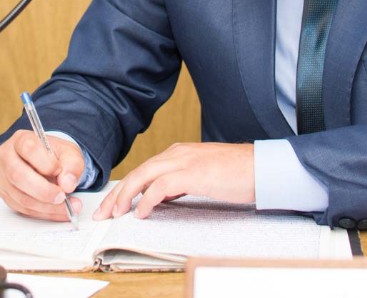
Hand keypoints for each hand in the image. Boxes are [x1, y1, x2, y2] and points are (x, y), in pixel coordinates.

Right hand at [0, 129, 85, 220]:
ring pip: (20, 197)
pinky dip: (43, 213)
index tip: (60, 171)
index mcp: (21, 140)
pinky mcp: (6, 196)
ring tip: (67, 207)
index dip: (45, 163)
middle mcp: (6, 157)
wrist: (46, 163)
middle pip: (18, 175)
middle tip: (62, 196)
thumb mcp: (69, 153)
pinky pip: (22, 209)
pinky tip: (58, 211)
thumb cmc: (54, 156)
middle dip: (44, 191)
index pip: (29, 148)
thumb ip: (72, 164)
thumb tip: (67, 184)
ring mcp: (3, 178)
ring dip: (46, 206)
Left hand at [94, 142, 254, 219]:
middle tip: (104, 212)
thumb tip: (161, 197)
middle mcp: (179, 153)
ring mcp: (186, 161)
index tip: (113, 205)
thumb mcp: (203, 176)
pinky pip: (161, 186)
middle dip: (117, 193)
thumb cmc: (238, 174)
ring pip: (144, 175)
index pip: (144, 169)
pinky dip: (147, 199)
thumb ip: (181, 182)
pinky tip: (141, 212)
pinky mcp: (194, 173)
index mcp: (181, 152)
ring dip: (125, 196)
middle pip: (138, 172)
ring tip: (115, 213)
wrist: (262, 167)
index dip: (125, 187)